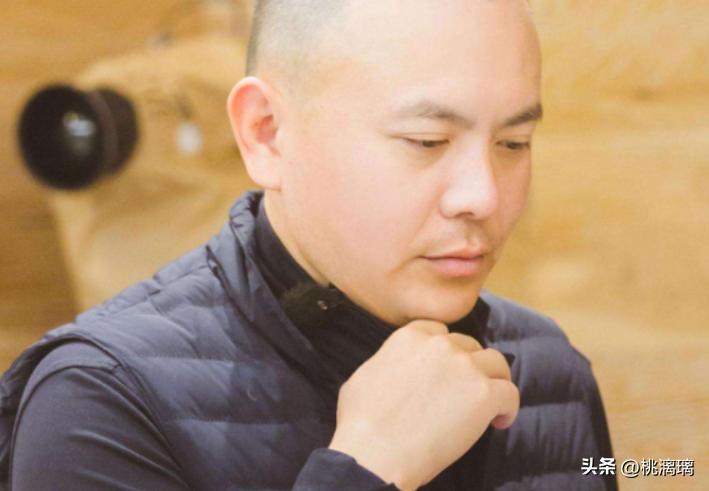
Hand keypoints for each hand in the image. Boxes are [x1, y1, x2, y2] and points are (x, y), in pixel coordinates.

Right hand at [328, 320, 518, 490]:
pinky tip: (499, 422)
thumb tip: (394, 370)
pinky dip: (508, 408)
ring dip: (494, 381)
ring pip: (496, 363)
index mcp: (410, 337)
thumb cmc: (360, 423)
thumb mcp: (363, 377)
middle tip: (466, 392)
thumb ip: (388, 363)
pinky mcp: (484, 394)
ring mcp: (464, 367)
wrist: (374, 452)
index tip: (448, 369)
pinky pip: (510, 393)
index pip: (440, 332)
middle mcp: (440, 345)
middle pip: (469, 346)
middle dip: (470, 367)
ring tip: (490, 404)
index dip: (447, 351)